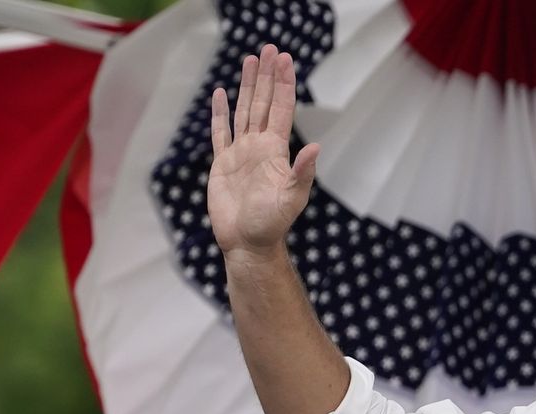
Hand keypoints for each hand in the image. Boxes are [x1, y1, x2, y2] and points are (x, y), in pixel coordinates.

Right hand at [208, 44, 319, 256]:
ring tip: (249, 60)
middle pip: (262, 102)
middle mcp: (259, 146)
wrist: (247, 243)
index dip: (283, 84)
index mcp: (275, 150)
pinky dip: (219, 113)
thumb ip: (302, 172)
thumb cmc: (271, 225)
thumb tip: (315, 146)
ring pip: (243, 111)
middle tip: (269, 49)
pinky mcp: (222, 164)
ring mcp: (240, 153)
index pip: (280, 108)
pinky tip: (221, 95)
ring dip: (246, 86)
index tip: (285, 59)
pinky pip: (220, 133)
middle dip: (266, 76)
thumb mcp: (291, 198)